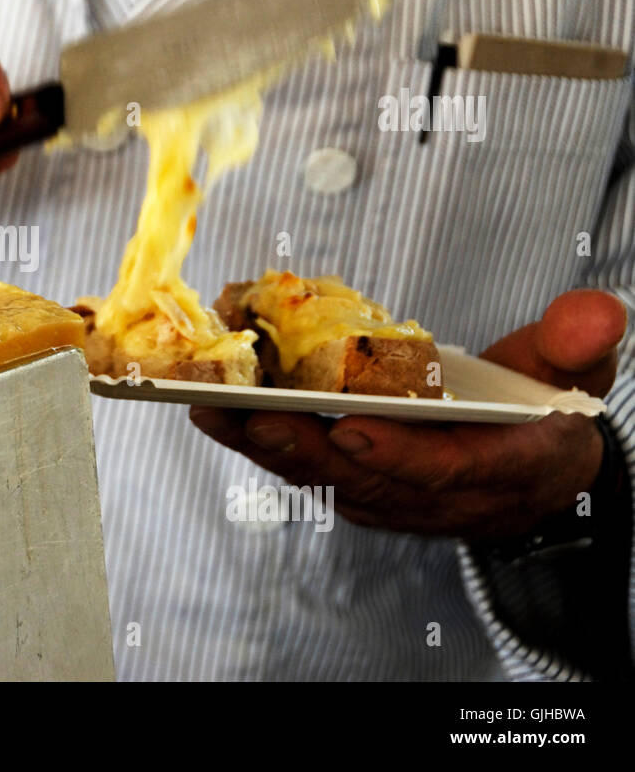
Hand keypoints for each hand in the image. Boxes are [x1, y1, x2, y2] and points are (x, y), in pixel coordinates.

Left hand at [189, 289, 627, 537]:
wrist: (536, 458)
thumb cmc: (544, 410)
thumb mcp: (577, 373)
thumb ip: (580, 342)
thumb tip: (594, 312)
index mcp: (509, 470)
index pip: (452, 472)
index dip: (402, 454)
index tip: (353, 429)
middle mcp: (445, 496)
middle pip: (368, 480)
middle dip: (305, 450)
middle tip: (250, 417)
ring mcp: (399, 496)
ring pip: (327, 478)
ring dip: (266, 447)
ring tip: (213, 409)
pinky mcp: (363, 485)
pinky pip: (310, 467)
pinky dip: (265, 440)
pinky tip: (223, 410)